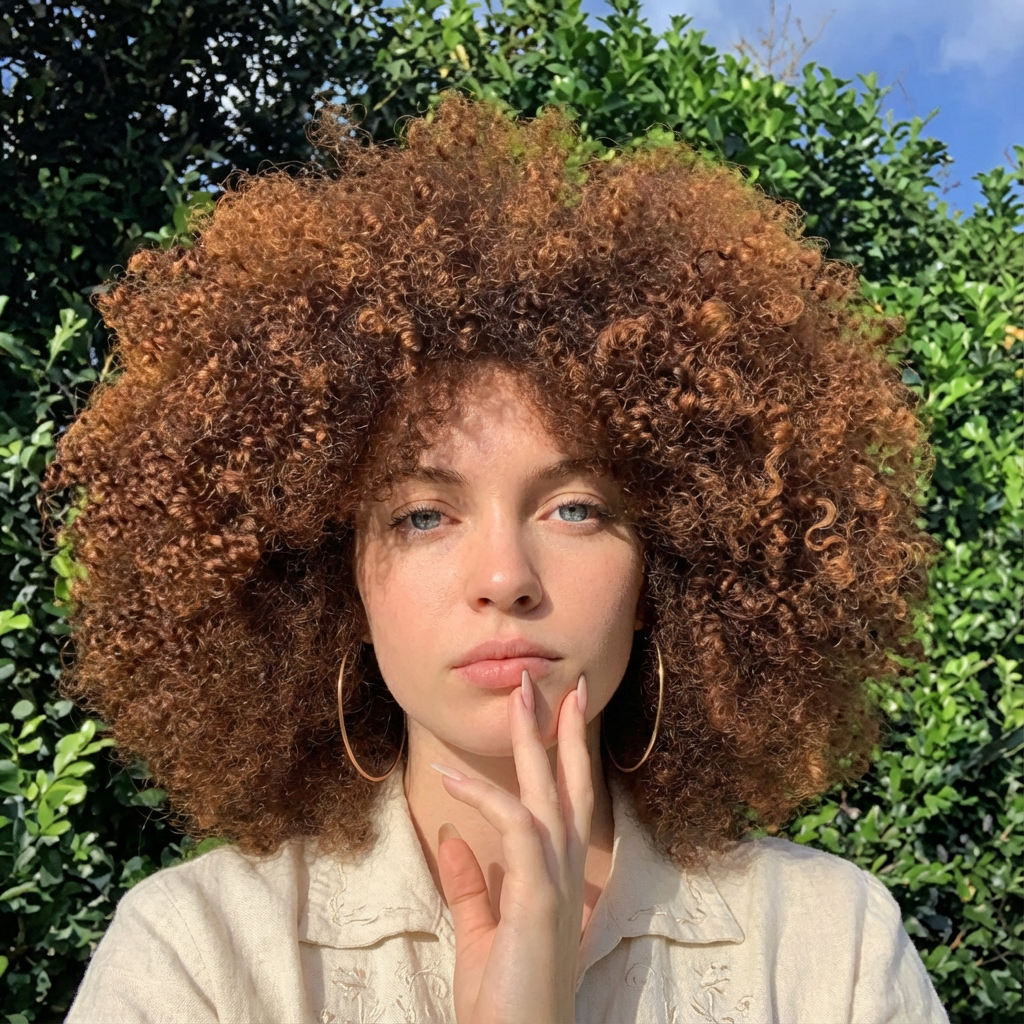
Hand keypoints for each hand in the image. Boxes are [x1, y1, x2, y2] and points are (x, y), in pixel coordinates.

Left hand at [432, 671, 592, 1023]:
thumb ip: (471, 886)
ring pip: (550, 794)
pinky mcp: (538, 898)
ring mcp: (555, 883)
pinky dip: (485, 795)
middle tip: (558, 681)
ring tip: (519, 694)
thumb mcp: (479, 933)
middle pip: (569, 785)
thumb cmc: (503, 1001)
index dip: (565, 756)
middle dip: (565, 730)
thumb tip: (452, 839)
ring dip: (536, 741)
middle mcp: (564, 873)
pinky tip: (451, 775)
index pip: (565, 803)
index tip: (561, 711)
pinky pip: (515, 827)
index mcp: (554, 879)